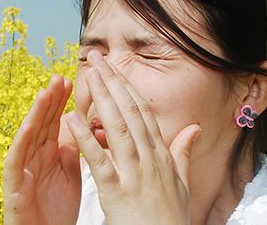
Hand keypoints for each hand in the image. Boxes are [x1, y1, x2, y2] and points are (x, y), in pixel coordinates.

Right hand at [3, 75, 80, 224]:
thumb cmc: (55, 210)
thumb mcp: (69, 175)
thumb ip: (72, 151)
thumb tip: (77, 128)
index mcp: (48, 154)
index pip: (55, 122)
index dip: (61, 102)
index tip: (71, 80)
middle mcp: (33, 157)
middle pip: (41, 123)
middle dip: (50, 100)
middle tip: (59, 77)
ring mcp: (21, 169)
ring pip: (28, 136)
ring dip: (36, 114)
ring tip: (44, 93)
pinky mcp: (13, 185)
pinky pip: (16, 160)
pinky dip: (21, 142)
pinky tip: (28, 126)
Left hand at [65, 50, 200, 223]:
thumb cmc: (172, 220)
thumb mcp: (183, 184)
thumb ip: (183, 153)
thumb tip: (195, 128)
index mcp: (161, 156)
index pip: (143, 113)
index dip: (127, 87)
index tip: (114, 67)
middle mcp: (150, 160)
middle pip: (129, 113)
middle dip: (112, 82)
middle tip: (96, 58)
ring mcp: (135, 175)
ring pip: (117, 129)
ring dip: (101, 99)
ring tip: (87, 75)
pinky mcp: (117, 193)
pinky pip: (99, 162)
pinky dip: (85, 139)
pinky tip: (71, 120)